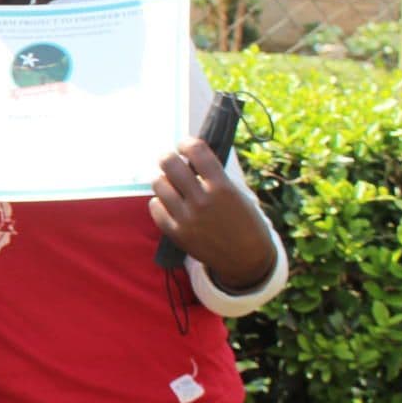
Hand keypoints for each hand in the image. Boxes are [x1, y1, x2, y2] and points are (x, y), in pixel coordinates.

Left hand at [149, 138, 274, 290]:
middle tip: (171, 161)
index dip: (187, 143)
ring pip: (159, 184)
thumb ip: (214, 176)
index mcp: (222, 187)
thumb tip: (189, 157)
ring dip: (164, 180)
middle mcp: (202, 200)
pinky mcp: (176, 233)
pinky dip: (160, 202)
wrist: (246, 259)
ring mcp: (187, 218)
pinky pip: (155, 207)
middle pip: (169, 164)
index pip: (197, 152)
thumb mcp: (237, 194)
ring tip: (173, 185)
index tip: (184, 145)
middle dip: (168, 158)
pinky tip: (169, 203)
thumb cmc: (244, 222)